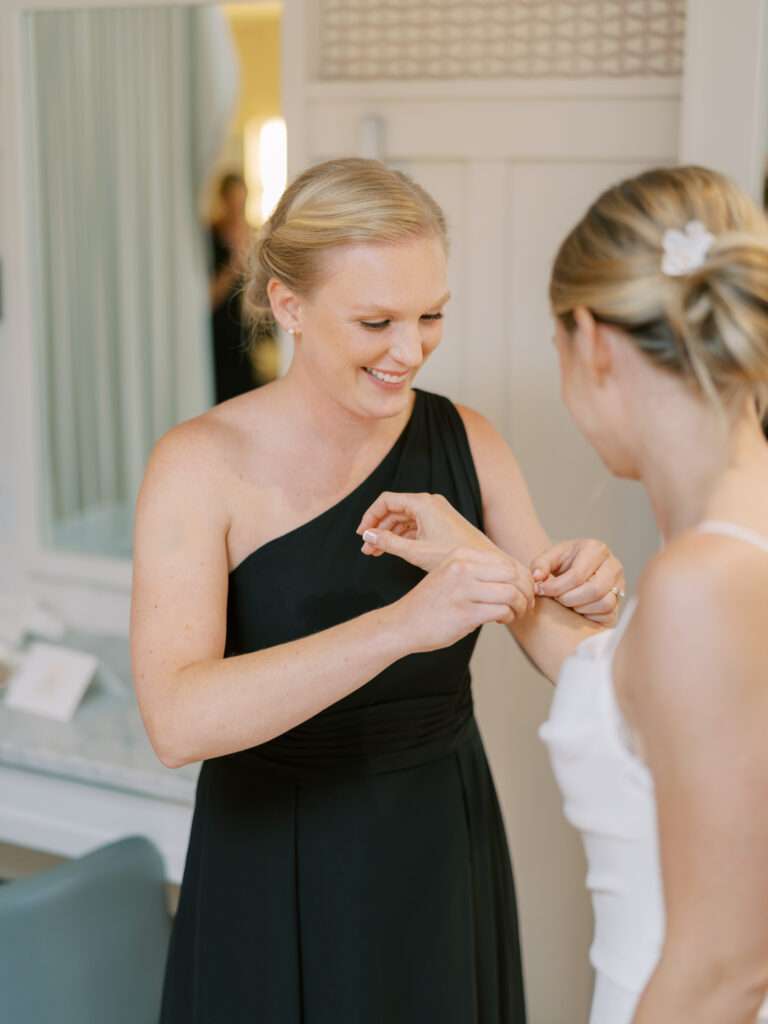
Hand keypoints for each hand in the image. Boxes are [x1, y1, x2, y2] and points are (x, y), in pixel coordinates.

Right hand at [357, 491, 494, 569]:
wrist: (485, 563)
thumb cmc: (453, 556)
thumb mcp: (416, 551)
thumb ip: (388, 542)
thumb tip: (367, 535)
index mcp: (423, 503)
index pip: (386, 501)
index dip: (370, 516)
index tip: (361, 534)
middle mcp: (429, 503)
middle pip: (394, 509)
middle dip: (378, 527)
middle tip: (366, 547)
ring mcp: (436, 512)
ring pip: (403, 518)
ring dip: (388, 533)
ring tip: (375, 552)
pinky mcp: (440, 522)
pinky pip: (414, 524)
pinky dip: (402, 535)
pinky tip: (393, 549)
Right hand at [394, 547, 535, 652]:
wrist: (403, 623)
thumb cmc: (431, 602)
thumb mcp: (450, 574)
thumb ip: (477, 571)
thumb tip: (514, 578)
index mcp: (461, 556)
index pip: (506, 561)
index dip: (522, 578)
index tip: (522, 591)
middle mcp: (462, 569)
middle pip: (513, 575)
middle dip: (526, 592)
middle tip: (525, 604)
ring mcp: (463, 590)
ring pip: (511, 593)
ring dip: (520, 606)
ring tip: (514, 614)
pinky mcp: (465, 613)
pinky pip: (502, 611)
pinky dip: (508, 617)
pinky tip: (501, 620)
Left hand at [530, 539, 625, 624]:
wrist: (577, 567)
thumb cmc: (564, 562)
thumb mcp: (551, 557)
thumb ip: (540, 564)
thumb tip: (536, 577)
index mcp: (597, 549)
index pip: (577, 575)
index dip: (556, 587)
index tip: (540, 590)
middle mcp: (614, 566)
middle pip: (594, 590)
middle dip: (569, 599)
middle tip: (556, 598)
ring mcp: (620, 584)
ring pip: (604, 604)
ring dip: (580, 608)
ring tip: (568, 601)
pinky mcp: (621, 602)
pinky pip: (609, 615)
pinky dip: (590, 615)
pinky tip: (579, 607)